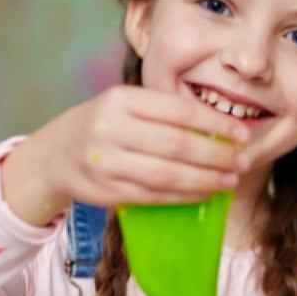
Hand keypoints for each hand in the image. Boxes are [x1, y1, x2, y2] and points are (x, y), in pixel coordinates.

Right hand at [2, 85, 254, 224]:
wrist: (53, 155)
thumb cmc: (103, 126)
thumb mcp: (125, 106)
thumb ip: (163, 114)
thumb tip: (220, 132)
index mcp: (121, 99)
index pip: (178, 111)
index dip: (215, 124)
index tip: (241, 134)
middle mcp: (110, 128)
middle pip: (176, 145)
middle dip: (216, 156)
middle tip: (243, 161)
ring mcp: (105, 161)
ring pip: (166, 174)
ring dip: (205, 180)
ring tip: (230, 180)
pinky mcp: (105, 190)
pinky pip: (153, 195)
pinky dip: (183, 196)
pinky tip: (204, 193)